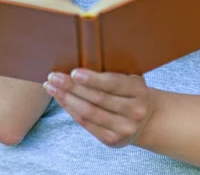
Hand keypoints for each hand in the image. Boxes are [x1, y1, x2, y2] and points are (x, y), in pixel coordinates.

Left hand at [42, 69, 157, 147]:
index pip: (113, 84)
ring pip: (89, 113)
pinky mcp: (112, 140)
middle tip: (54, 76)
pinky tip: (61, 100)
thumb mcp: (131, 78)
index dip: (93, 79)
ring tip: (51, 87)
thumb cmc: (131, 91)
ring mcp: (123, 128)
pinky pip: (86, 124)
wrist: (148, 119)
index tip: (74, 72)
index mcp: (139, 91)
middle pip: (98, 99)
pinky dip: (71, 110)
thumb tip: (81, 59)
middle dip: (72, 87)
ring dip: (66, 100)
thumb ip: (113, 73)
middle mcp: (133, 111)